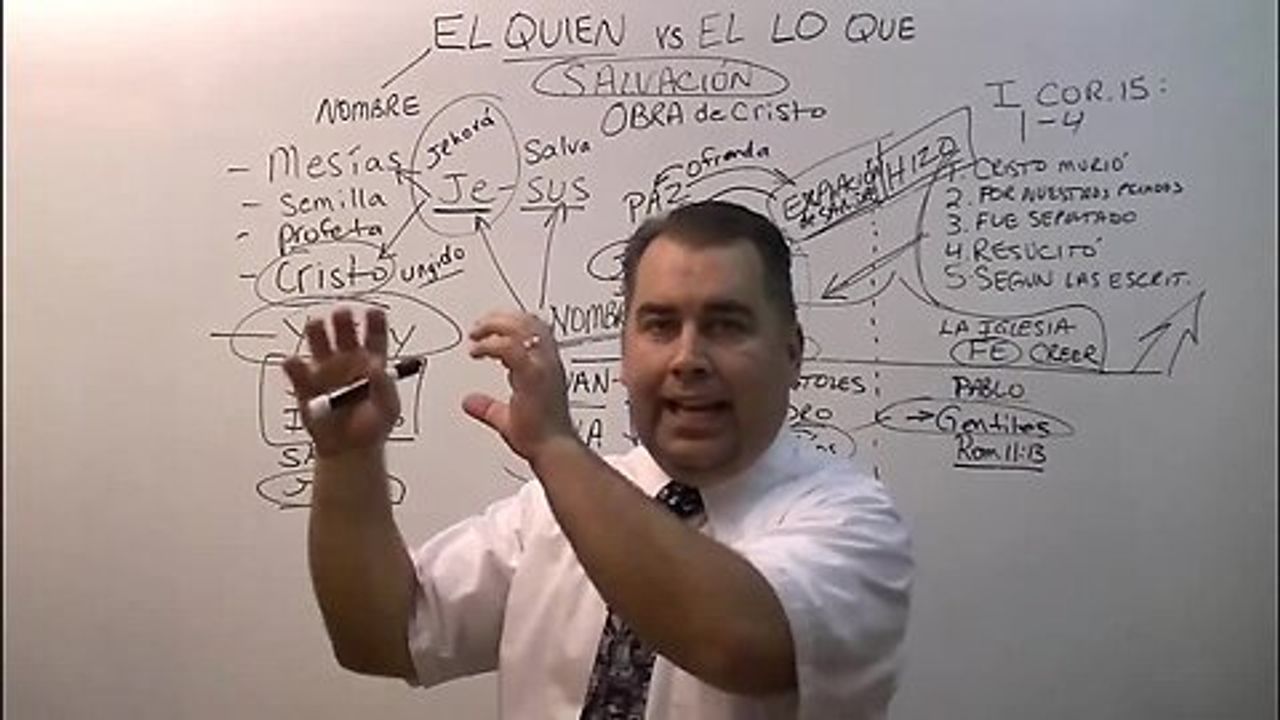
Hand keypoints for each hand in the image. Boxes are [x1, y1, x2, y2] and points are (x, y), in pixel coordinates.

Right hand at [282, 307, 399, 457]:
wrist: (349, 450)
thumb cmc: (373, 427)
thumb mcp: (387, 409)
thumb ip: (383, 387)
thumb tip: (376, 366)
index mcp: (372, 361)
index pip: (374, 336)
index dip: (375, 322)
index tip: (374, 312)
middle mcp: (348, 360)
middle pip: (345, 334)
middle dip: (343, 321)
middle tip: (342, 313)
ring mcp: (325, 370)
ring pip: (319, 344)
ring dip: (317, 332)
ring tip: (316, 324)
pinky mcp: (306, 386)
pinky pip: (297, 371)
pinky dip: (293, 366)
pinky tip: (293, 362)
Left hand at [463, 311, 576, 462]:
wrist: (553, 449)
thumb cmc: (540, 436)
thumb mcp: (507, 417)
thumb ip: (488, 407)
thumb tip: (469, 402)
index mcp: (546, 367)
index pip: (535, 329)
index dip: (513, 321)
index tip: (490, 327)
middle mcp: (547, 362)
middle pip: (528, 322)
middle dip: (500, 318)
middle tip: (478, 327)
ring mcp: (543, 367)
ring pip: (522, 328)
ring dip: (494, 326)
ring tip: (476, 335)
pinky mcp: (533, 376)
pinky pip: (511, 348)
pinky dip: (491, 345)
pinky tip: (477, 352)